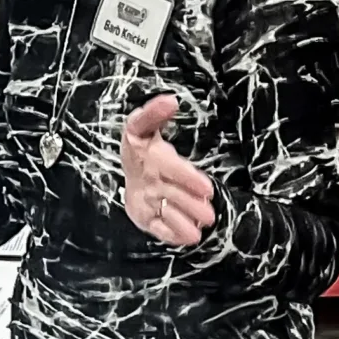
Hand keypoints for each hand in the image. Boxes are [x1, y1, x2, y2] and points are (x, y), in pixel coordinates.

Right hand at [121, 95, 215, 246]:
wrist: (129, 169)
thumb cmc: (141, 147)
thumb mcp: (143, 125)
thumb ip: (155, 113)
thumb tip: (171, 100)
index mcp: (148, 157)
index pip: (169, 168)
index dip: (187, 178)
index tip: (207, 188)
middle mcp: (147, 181)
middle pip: (170, 194)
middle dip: (189, 205)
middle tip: (209, 215)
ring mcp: (146, 200)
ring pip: (165, 212)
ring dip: (181, 223)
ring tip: (198, 232)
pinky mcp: (145, 216)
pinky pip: (156, 227)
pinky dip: (170, 234)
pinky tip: (186, 238)